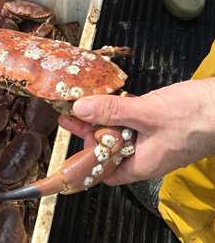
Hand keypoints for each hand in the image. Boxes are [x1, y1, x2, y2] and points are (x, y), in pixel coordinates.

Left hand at [59, 78, 214, 184]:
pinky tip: (111, 98)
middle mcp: (146, 155)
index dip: (87, 158)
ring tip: (85, 104)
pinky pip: (134, 120)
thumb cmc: (195, 116)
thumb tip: (80, 109)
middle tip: (75, 114)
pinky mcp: (160, 124)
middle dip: (91, 132)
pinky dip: (121, 111)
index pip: (105, 171)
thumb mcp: (146, 113)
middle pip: (110, 148)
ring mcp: (154, 139)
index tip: (74, 138)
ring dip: (104, 119)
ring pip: (121, 132)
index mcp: (141, 163)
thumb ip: (112, 111)